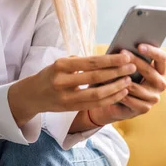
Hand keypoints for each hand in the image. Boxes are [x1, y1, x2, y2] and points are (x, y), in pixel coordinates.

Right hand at [8, 52, 136, 125]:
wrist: (33, 95)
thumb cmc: (50, 75)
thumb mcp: (60, 63)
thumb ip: (80, 62)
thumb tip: (107, 59)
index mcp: (60, 66)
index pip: (91, 62)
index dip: (111, 60)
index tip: (125, 56)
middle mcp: (62, 82)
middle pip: (95, 78)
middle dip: (117, 72)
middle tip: (132, 67)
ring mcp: (67, 98)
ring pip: (97, 94)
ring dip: (116, 87)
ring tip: (128, 80)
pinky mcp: (71, 108)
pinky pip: (95, 104)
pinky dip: (109, 98)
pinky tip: (120, 92)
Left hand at [88, 45, 165, 124]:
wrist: (114, 99)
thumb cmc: (121, 76)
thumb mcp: (126, 65)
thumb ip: (129, 57)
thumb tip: (123, 49)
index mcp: (160, 70)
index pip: (162, 58)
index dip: (152, 51)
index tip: (139, 46)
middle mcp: (160, 84)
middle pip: (150, 71)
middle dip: (134, 61)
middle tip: (122, 53)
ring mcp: (154, 97)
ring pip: (137, 87)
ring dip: (122, 79)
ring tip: (110, 72)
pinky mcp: (144, 108)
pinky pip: (130, 100)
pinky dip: (119, 93)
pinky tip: (110, 87)